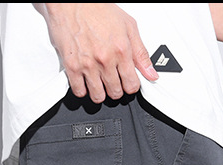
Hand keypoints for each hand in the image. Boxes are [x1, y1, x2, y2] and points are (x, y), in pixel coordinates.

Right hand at [39, 3, 157, 102]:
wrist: (71, 1)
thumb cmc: (97, 9)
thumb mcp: (128, 26)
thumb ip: (141, 53)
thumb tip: (151, 73)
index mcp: (121, 50)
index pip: (132, 85)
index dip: (131, 85)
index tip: (128, 82)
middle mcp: (105, 59)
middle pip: (115, 93)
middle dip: (116, 88)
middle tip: (113, 79)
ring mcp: (88, 65)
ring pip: (98, 96)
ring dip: (100, 92)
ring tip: (99, 81)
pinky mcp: (72, 66)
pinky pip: (79, 91)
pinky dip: (83, 90)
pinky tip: (85, 80)